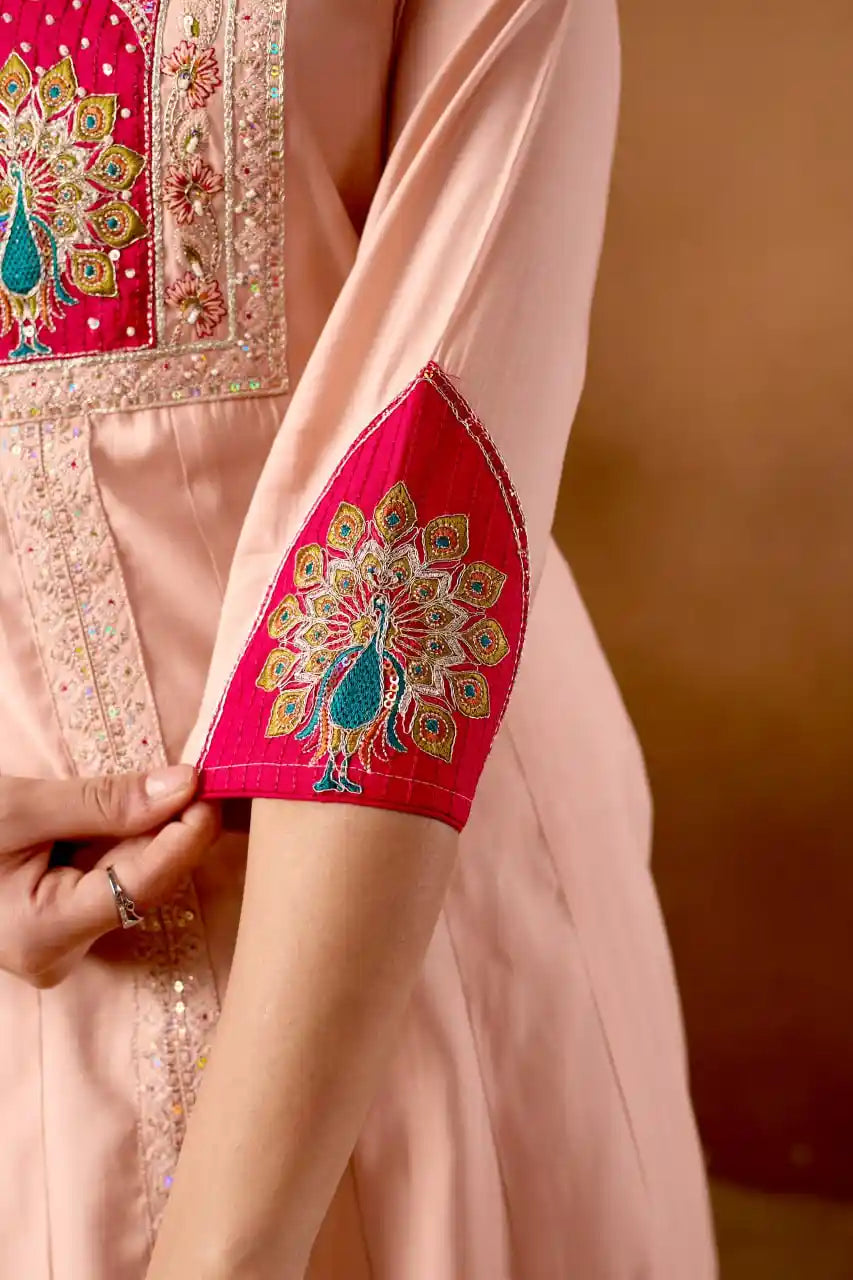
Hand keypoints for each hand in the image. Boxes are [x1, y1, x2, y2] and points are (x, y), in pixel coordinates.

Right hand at [0, 765, 218, 987]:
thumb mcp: (21, 808)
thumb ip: (104, 800)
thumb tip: (184, 785)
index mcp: (43, 936)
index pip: (138, 887)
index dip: (182, 839)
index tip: (210, 791)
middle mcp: (59, 954)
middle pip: (141, 885)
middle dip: (172, 829)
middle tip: (203, 775)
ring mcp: (61, 942)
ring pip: (131, 879)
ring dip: (153, 830)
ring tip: (177, 783)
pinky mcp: (61, 922)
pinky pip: (111, 878)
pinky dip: (128, 839)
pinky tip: (147, 806)